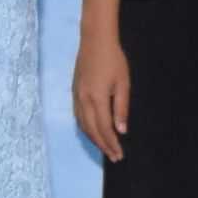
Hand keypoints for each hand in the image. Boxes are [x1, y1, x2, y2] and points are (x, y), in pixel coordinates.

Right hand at [72, 18, 131, 160]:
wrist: (95, 40)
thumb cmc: (114, 60)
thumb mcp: (123, 83)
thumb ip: (121, 108)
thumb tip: (121, 130)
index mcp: (97, 99)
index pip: (104, 129)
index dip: (112, 143)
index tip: (120, 155)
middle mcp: (83, 101)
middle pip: (92, 130)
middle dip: (103, 145)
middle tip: (114, 157)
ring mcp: (77, 97)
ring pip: (83, 125)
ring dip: (94, 139)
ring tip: (105, 148)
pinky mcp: (74, 92)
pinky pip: (78, 116)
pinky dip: (86, 128)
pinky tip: (92, 131)